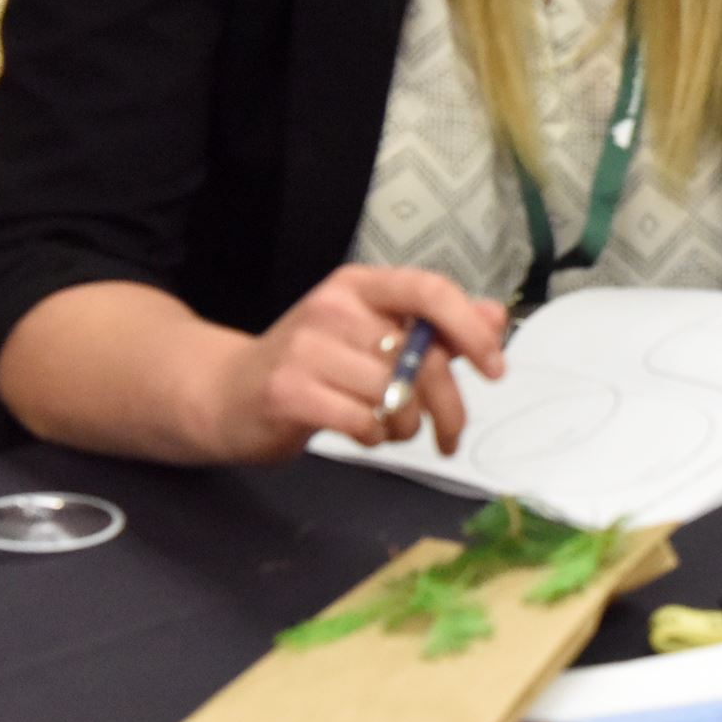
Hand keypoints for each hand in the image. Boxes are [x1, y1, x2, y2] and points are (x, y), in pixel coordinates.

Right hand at [206, 266, 507, 462]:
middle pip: (421, 357)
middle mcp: (334, 307)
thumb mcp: (372, 335)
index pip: (430, 290)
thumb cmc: (313, 365)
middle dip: (448, 404)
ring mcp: (306, 347)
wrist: (224, 393)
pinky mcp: (288, 390)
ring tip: (393, 428)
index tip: (496, 367)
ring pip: (394, 394)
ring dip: (406, 424)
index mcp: (360, 285)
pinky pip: (362, 420)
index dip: (471, 329)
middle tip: (452, 434)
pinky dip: (374, 436)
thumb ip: (436, 328)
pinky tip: (362, 431)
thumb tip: (497, 317)